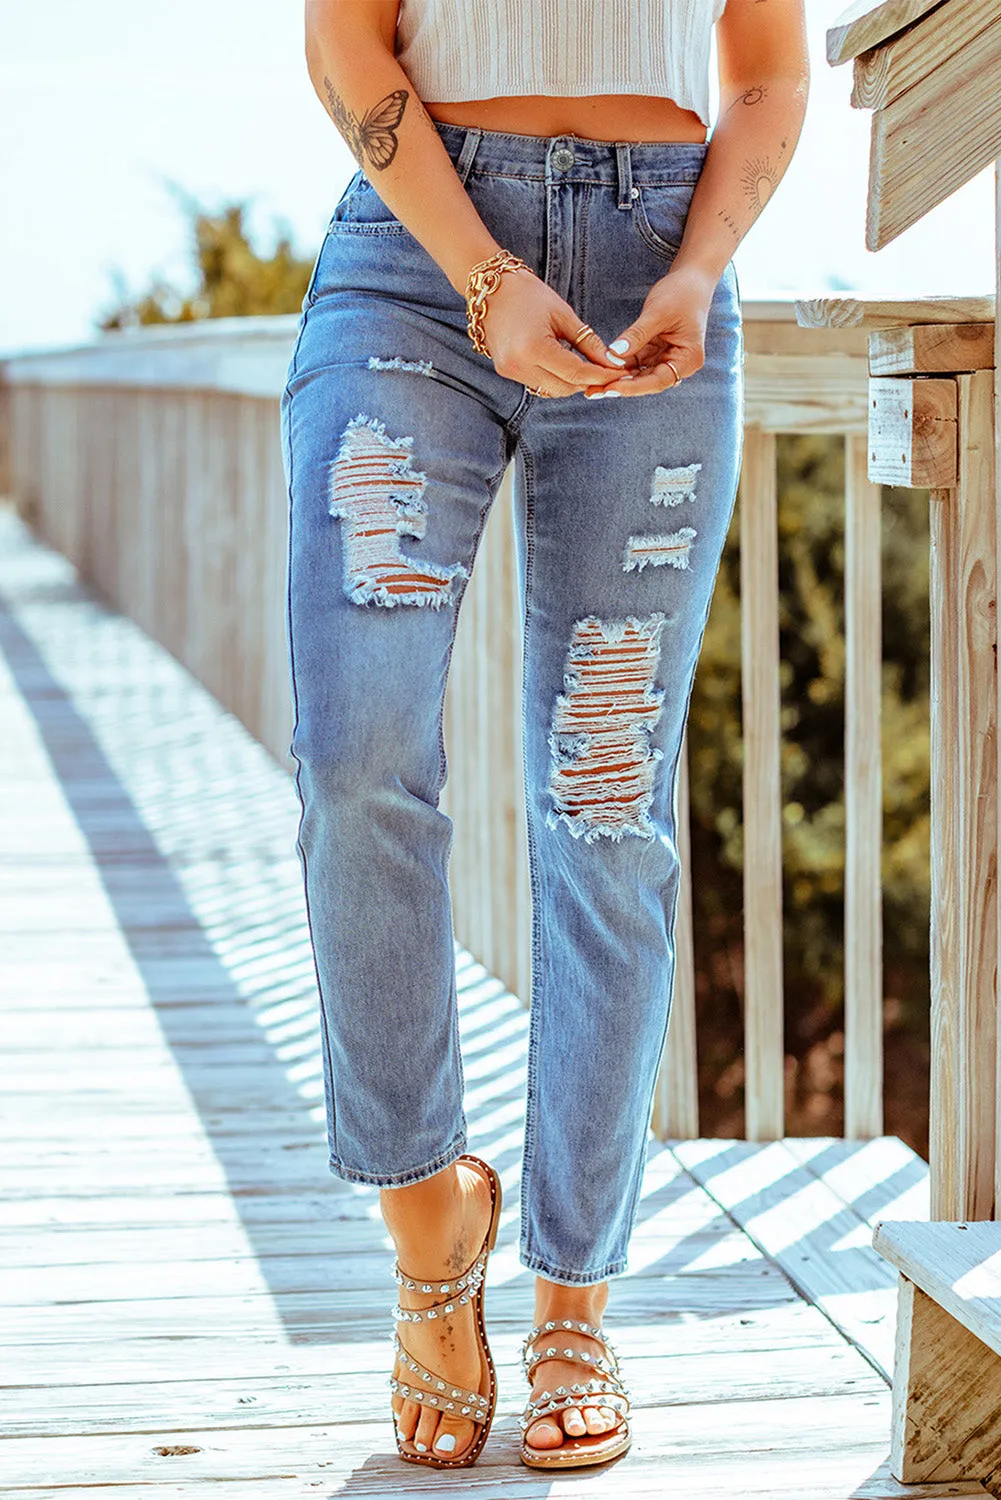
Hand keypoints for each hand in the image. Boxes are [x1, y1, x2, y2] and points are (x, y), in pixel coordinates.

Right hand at [480, 268, 625, 396]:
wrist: (489, 289)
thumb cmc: (528, 294)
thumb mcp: (563, 314)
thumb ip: (588, 342)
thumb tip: (612, 362)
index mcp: (533, 348)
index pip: (575, 372)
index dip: (600, 375)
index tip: (618, 371)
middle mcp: (518, 366)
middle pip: (564, 388)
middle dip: (587, 382)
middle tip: (605, 370)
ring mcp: (509, 371)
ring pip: (551, 390)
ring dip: (570, 382)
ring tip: (587, 367)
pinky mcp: (506, 371)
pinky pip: (538, 384)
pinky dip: (554, 378)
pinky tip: (564, 365)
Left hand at [588, 264, 718, 398]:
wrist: (691, 279)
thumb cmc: (681, 293)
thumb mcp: (657, 312)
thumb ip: (636, 335)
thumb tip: (613, 354)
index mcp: (688, 359)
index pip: (658, 380)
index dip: (633, 387)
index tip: (610, 388)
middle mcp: (679, 364)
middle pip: (647, 382)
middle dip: (620, 386)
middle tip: (593, 392)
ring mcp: (667, 358)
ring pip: (639, 375)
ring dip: (617, 379)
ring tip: (592, 386)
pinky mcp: (656, 352)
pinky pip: (636, 363)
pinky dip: (619, 366)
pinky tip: (600, 370)